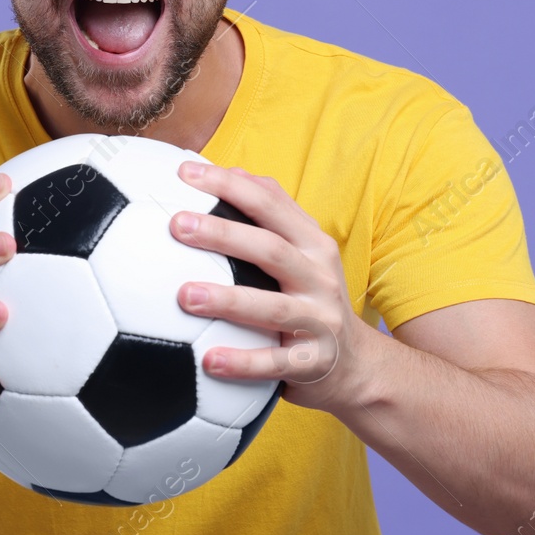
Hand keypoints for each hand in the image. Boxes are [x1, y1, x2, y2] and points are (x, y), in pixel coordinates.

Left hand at [170, 161, 371, 416]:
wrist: (358, 364)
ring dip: (227, 300)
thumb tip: (230, 170)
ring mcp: (319, 320)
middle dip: (223, 234)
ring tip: (184, 296)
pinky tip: (209, 360)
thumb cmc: (312, 298)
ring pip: (272, 308)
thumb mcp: (304, 252)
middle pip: (270, 248)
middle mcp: (319, 277)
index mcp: (312, 244)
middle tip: (176, 224)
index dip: (230, 185)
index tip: (185, 172)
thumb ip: (273, 214)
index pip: (271, 203)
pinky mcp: (313, 362)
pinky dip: (243, 362)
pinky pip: (276, 364)